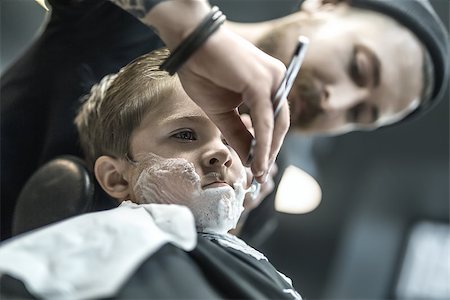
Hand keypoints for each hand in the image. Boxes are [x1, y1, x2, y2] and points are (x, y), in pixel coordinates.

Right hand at [178, 26, 288, 182]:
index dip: (268, 145)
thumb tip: (248, 157)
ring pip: (276, 124)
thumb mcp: (221, 110)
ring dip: (268, 151)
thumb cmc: (202, 71)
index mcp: (268, 84)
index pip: (274, 120)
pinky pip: (265, 121)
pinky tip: (255, 160)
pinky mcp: (262, 82)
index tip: (259, 166)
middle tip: (259, 173)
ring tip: (258, 172)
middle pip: (280, 124)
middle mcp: (276, 80)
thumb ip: (237, 132)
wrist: (189, 45)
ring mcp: (272, 80)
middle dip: (270, 151)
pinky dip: (262, 143)